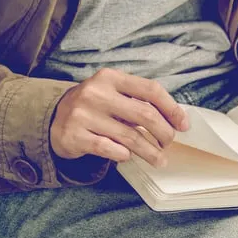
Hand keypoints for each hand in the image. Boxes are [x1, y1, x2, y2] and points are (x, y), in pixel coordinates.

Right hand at [50, 68, 188, 167]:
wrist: (54, 119)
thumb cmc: (95, 108)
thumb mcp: (114, 94)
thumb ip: (140, 101)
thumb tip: (177, 121)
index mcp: (110, 78)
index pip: (151, 90)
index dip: (172, 109)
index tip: (183, 125)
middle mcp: (96, 93)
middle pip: (145, 115)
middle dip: (164, 134)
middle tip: (168, 144)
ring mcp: (84, 114)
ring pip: (131, 137)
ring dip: (151, 152)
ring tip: (159, 159)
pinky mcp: (75, 136)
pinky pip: (112, 150)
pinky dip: (125, 155)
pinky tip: (128, 156)